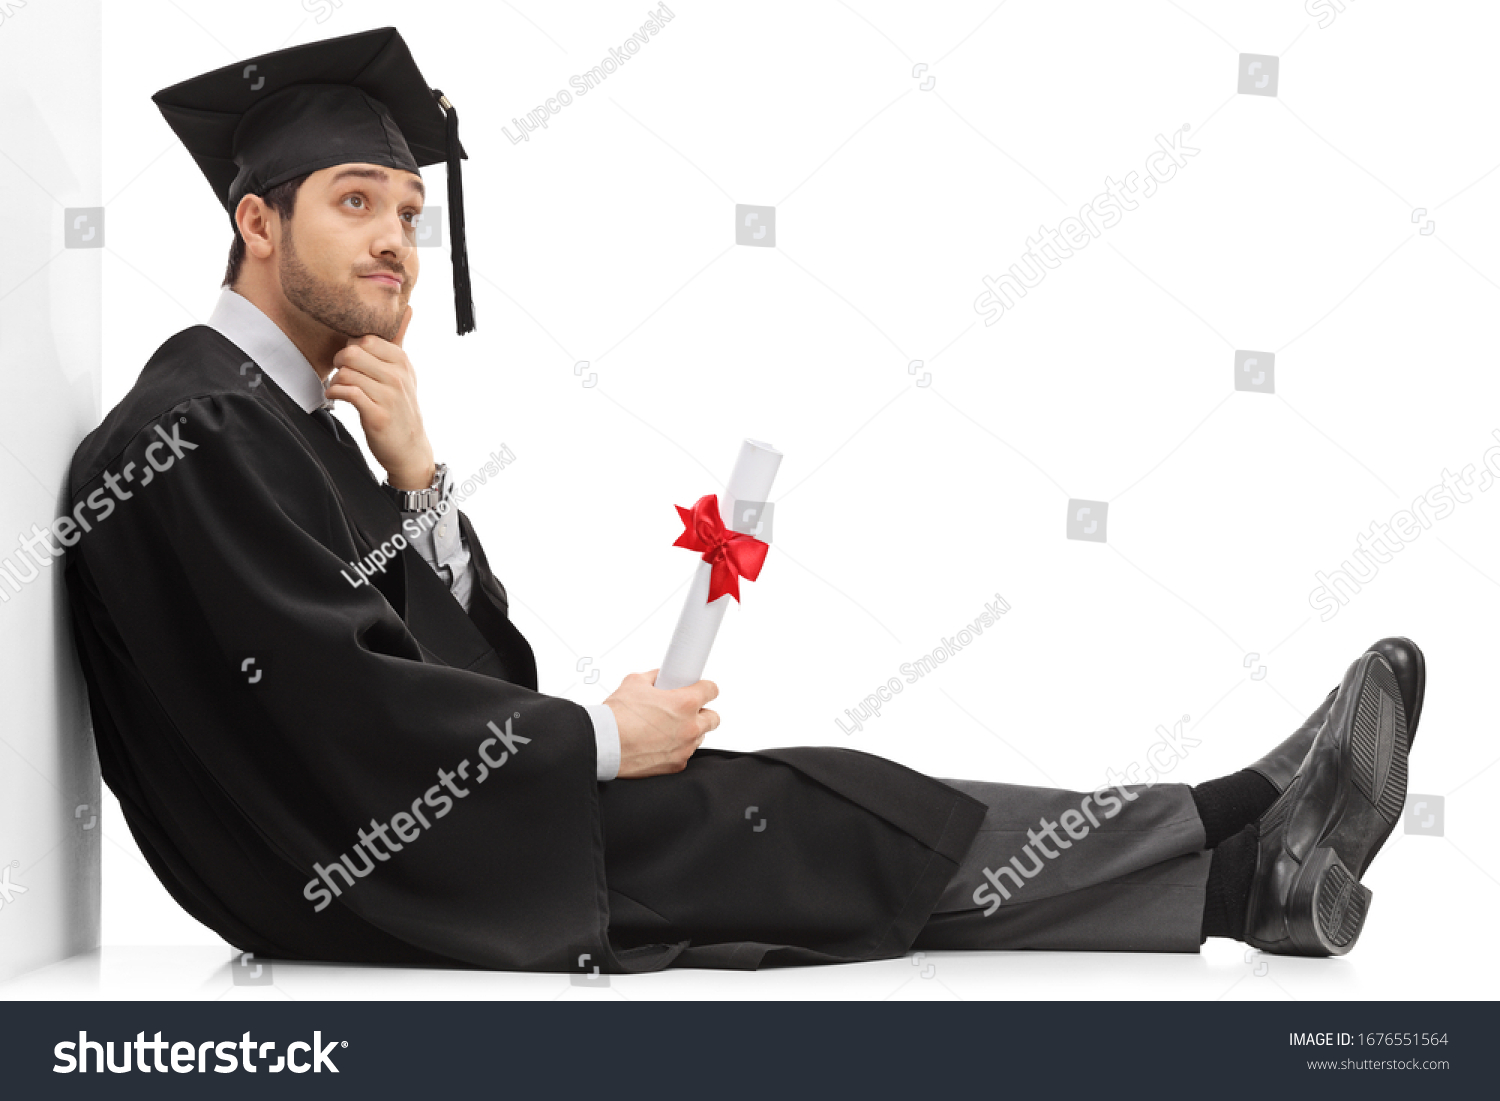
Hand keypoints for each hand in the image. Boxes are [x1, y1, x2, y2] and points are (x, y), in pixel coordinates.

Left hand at [326, 305, 435, 488]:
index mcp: (402, 361)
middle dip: (340, 362)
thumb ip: (399, 339)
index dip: (351, 348)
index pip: (365, 339)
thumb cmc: (400, 406)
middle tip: (342, 373)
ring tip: (340, 389)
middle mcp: (398, 376)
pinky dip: (335, 394)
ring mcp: (389, 396)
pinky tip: (337, 397)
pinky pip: (347, 393)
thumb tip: (408, 307)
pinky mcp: (377, 415)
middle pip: (352, 352)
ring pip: (347, 373)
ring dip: (337, 381)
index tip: (352, 362)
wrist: (409, 447)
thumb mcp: (404, 372)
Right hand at [604, 669, 719, 777]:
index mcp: (685, 703)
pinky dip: (676, 749)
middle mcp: (690, 727)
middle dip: (702, 712)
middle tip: (686, 711)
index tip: (700, 689)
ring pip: (699, 737)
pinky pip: (685, 754)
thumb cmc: (617, 715)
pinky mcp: (676, 766)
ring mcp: (685, 748)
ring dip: (690, 732)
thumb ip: (654, 677)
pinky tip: (659, 744)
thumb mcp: (634, 682)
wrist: (603, 745)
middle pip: (713, 718)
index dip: (705, 688)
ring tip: (667, 729)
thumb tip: (661, 677)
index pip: (712, 690)